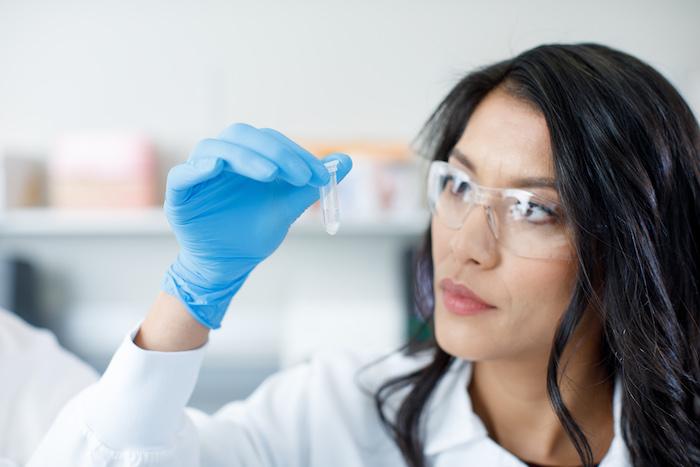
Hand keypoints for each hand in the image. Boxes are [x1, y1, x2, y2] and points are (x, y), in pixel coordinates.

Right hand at [161, 123, 351, 328]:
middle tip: (299, 174)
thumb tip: (345, 161)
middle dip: (274, 150)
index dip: (294, 152)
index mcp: (246, 158)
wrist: (228, 265)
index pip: (269, 140)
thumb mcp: (286, 209)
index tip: (319, 174)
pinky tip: (216, 169)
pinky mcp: (180, 194)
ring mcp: (199, 173)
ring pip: (215, 147)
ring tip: (270, 173)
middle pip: (241, 135)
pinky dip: (198, 167)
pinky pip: (183, 174)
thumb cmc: (253, 232)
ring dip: (245, 156)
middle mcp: (222, 158)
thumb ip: (309, 184)